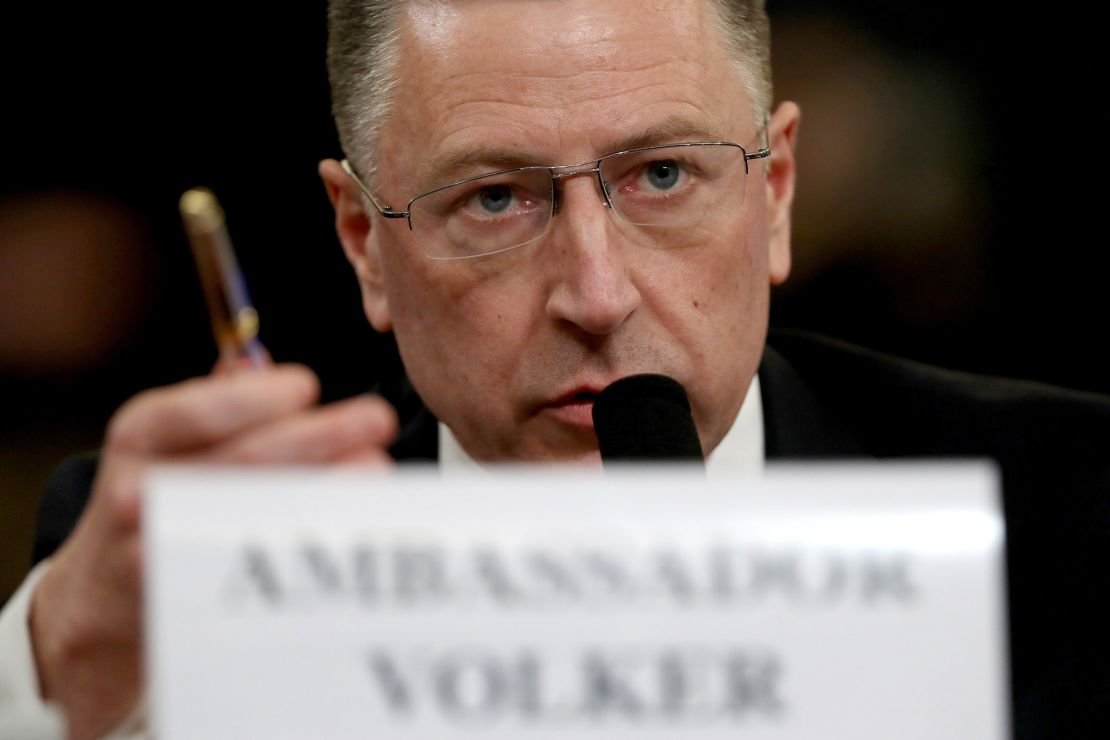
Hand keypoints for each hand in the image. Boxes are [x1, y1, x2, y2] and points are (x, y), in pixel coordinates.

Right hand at [27, 365, 396, 738]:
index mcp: (140, 436)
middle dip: (319, 436)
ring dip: (326, 487)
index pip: (192, 411)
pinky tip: (348, 521)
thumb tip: (258, 360)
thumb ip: (214, 397)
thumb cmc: (159, 490)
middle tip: (377, 418)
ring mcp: (164, 549)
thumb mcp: (168, 436)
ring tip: (376, 466)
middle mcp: (142, 491)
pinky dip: (308, 538)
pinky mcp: (194, 596)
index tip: (308, 386)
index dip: (254, 398)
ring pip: (255, 516)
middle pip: (239, 462)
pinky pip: (258, 564)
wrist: (107, 594)